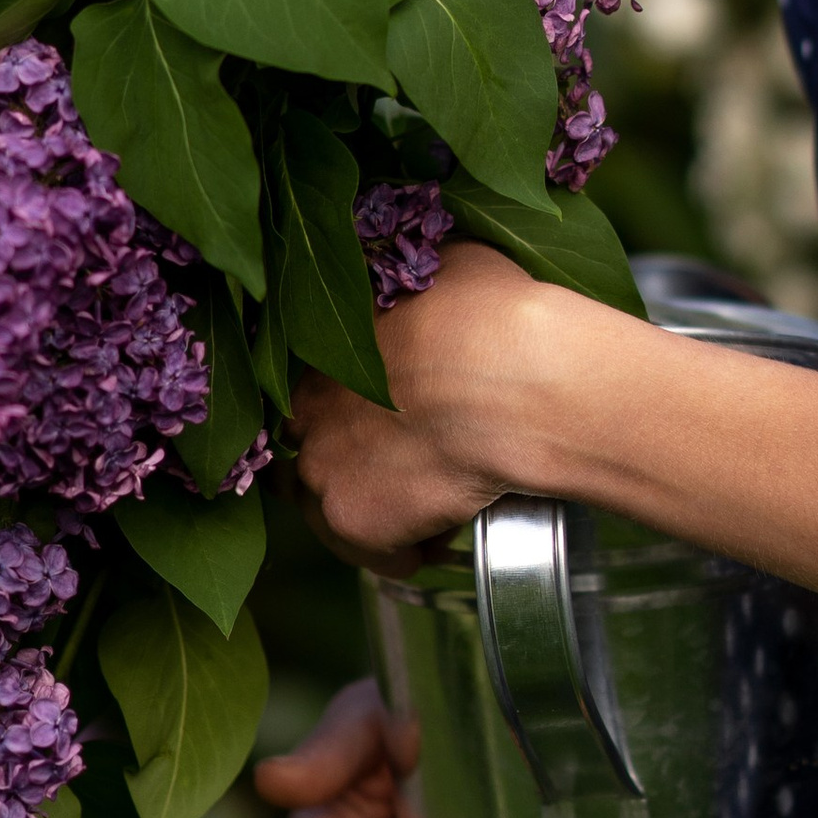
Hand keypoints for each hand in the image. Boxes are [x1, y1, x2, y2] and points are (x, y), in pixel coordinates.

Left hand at [289, 240, 591, 564]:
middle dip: (351, 464)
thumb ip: (418, 291)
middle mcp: (304, 411)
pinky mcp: (352, 520)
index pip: (307, 392)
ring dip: (376, 511)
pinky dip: (406, 552)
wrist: (512, 381)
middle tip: (406, 466)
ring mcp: (322, 468)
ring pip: (331, 508)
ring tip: (431, 513)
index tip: (387, 419)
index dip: (345, 410)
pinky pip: (374, 552)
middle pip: (309, 451)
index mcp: (318, 348)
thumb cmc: (489, 312)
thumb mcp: (449, 265)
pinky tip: (441, 542)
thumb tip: (431, 285)